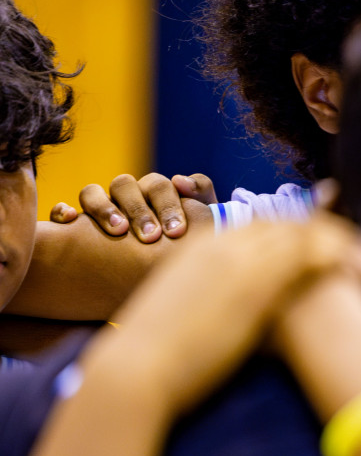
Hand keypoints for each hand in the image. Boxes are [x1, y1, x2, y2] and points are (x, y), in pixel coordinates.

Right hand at [51, 172, 216, 242]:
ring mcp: (100, 208)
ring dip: (104, 208)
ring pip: (92, 192)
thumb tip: (180, 181)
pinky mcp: (75, 224)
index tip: (176, 232)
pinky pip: (63, 211)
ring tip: (118, 231)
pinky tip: (71, 221)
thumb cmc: (183, 249)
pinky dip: (64, 211)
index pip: (159, 186)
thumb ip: (201, 200)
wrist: (163, 274)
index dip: (168, 205)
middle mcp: (125, 196)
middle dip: (139, 210)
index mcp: (154, 193)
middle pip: (125, 185)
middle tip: (151, 237)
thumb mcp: (199, 228)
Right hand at [82, 214, 360, 418]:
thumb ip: (216, 302)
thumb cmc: (159, 358)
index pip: (265, 224)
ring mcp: (240, 259)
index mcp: (203, 246)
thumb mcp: (187, 315)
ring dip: (347, 246)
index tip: (331, 242)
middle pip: (291, 224)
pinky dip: (344, 257)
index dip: (303, 231)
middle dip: (331, 233)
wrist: (137, 369)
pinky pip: (312, 255)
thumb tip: (247, 319)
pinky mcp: (255, 282)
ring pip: (308, 235)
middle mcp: (223, 244)